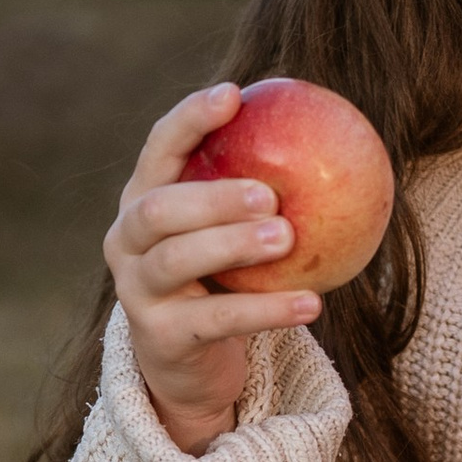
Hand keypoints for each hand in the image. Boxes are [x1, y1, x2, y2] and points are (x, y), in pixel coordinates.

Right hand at [105, 84, 323, 458]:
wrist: (190, 365)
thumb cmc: (221, 281)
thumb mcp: (231, 233)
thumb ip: (261, 194)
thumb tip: (336, 140)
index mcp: (142, 199)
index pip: (159, 147)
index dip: (190, 119)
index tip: (234, 95)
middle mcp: (125, 240)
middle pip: (159, 208)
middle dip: (213, 196)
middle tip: (269, 194)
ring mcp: (136, 290)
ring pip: (178, 259)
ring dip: (234, 245)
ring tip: (287, 237)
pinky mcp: (161, 337)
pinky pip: (218, 319)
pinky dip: (267, 311)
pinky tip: (312, 303)